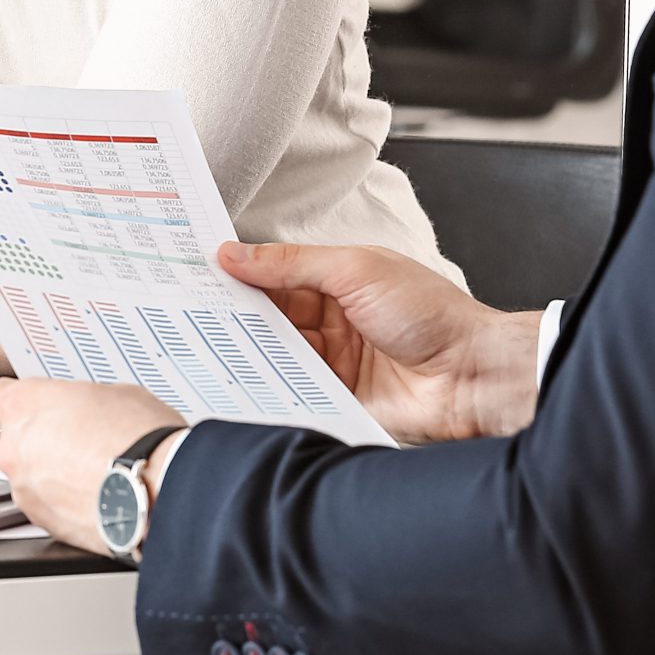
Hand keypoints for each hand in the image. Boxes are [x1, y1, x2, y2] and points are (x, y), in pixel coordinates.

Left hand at [0, 378, 185, 554]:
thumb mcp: (112, 392)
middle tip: (79, 439)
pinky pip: (47, 506)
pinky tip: (97, 494)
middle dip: (40, 442)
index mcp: (25, 406)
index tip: (25, 406)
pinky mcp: (43, 522)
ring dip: (52, 475)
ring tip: (94, 471)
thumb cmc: (139, 438)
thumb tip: (81, 411)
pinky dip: (64, 502)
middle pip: (14, 441)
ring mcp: (26, 490)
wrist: (159, 490)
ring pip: (30, 477)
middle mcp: (15, 449)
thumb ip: (78, 402)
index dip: (12, 402)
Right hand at [218, 239, 539, 443]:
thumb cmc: (431, 313)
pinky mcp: (334, 401)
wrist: (473, 376)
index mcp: (338, 281)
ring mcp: (332, 364)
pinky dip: (263, 388)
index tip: (194, 268)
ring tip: (195, 343)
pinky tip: (233, 382)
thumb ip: (290, 264)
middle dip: (231, 313)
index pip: (276, 275)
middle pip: (268, 317)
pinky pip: (289, 393)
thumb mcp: (355, 270)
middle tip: (181, 307)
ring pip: (272, 355)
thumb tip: (234, 253)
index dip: (239, 272)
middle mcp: (332, 322)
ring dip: (242, 351)